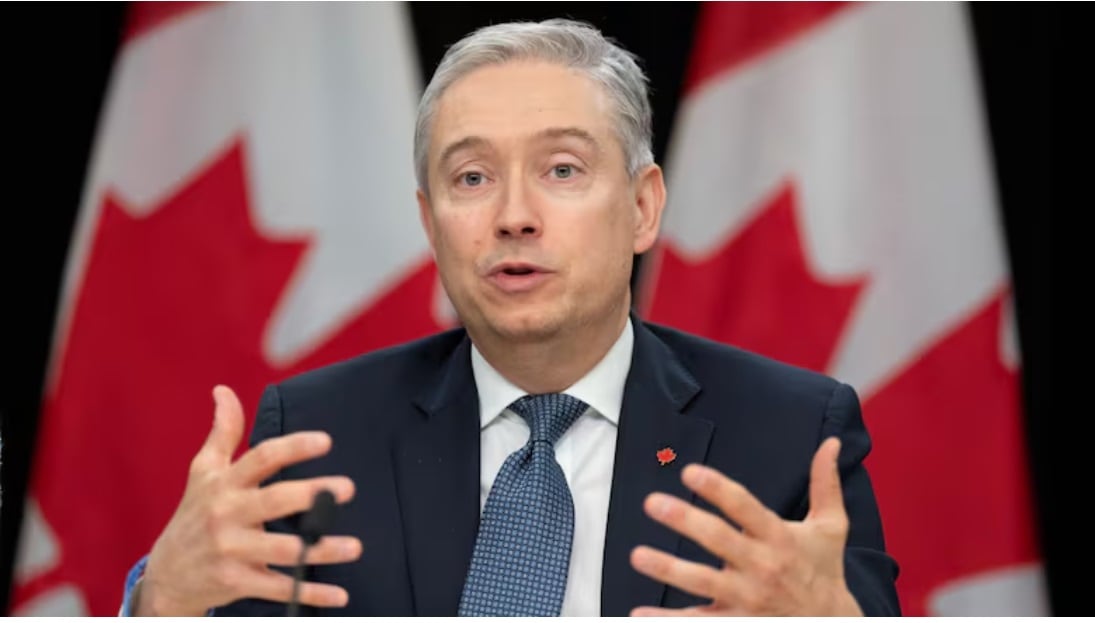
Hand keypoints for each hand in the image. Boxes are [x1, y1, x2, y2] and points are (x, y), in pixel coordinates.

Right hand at [135, 385, 361, 614]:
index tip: (325, 441)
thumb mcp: (203, 473)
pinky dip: (308, 594)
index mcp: (224, 484)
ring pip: (281, 549)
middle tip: (348, 488)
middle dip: (312, 495)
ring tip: (355, 546)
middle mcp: (226, 515)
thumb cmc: (194, 514)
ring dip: (320, 550)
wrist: (165, 576)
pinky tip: (339, 596)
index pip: (260, 458)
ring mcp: (230, 551)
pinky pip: (278, 588)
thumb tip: (223, 390)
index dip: (293, 448)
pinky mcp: (236, 583)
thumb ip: (222, 433)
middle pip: (274, 501)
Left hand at [629, 437, 862, 615]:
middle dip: (685, 521)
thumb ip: (825, 484)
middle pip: (719, 541)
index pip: (745, 508)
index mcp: (779, 537)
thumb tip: (831, 443)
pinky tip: (638, 613)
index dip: (718, 489)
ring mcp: (747, 598)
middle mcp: (762, 566)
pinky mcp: (737, 622)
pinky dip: (668, 620)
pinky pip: (698, 621)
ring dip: (668, 569)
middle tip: (652, 502)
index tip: (689, 472)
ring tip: (638, 556)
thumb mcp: (831, 528)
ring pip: (703, 583)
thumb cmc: (825, 570)